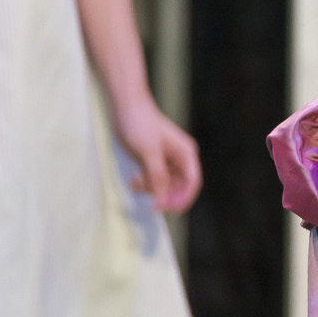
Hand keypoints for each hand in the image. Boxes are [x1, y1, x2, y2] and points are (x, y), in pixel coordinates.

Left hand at [113, 97, 202, 212]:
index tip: (168, 210)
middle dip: (164, 195)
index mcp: (186, 154)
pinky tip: (134, 180)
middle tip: (149, 201)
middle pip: (179, 187)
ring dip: (151, 189)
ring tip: (136, 183)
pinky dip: (144, 184)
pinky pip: (153, 180)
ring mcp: (165, 160)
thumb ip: (157, 178)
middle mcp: (179, 159)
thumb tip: (161, 203)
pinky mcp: (152, 160)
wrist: (125, 105)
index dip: (183, 199)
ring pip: (164, 185)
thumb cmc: (140, 124)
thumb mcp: (149, 153)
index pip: (192, 183)